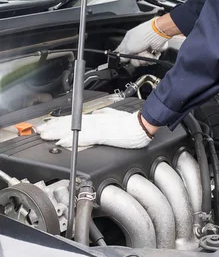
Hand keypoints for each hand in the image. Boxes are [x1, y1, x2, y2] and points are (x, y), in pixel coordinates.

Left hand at [36, 108, 151, 148]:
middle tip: (39, 130)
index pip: (74, 119)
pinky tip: (62, 142)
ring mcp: (97, 127)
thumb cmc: (131, 122)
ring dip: (57, 132)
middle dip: (53, 127)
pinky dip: (72, 140)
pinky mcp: (102, 135)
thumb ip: (104, 115)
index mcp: (97, 118)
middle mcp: (95, 121)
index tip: (48, 124)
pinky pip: (83, 137)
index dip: (60, 122)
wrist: (142, 126)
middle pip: (70, 123)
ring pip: (73, 129)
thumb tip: (97, 114)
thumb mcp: (114, 115)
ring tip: (45, 135)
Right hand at [116, 18, 170, 65]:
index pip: (122, 50)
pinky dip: (151, 58)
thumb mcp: (128, 47)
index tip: (125, 60)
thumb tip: (122, 60)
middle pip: (132, 59)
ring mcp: (144, 48)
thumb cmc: (143, 35)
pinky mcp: (152, 51)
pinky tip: (151, 53)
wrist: (158, 35)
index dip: (123, 57)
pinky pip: (149, 60)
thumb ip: (124, 55)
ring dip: (144, 58)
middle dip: (135, 60)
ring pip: (141, 60)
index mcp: (128, 40)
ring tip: (146, 53)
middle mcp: (136, 44)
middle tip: (138, 55)